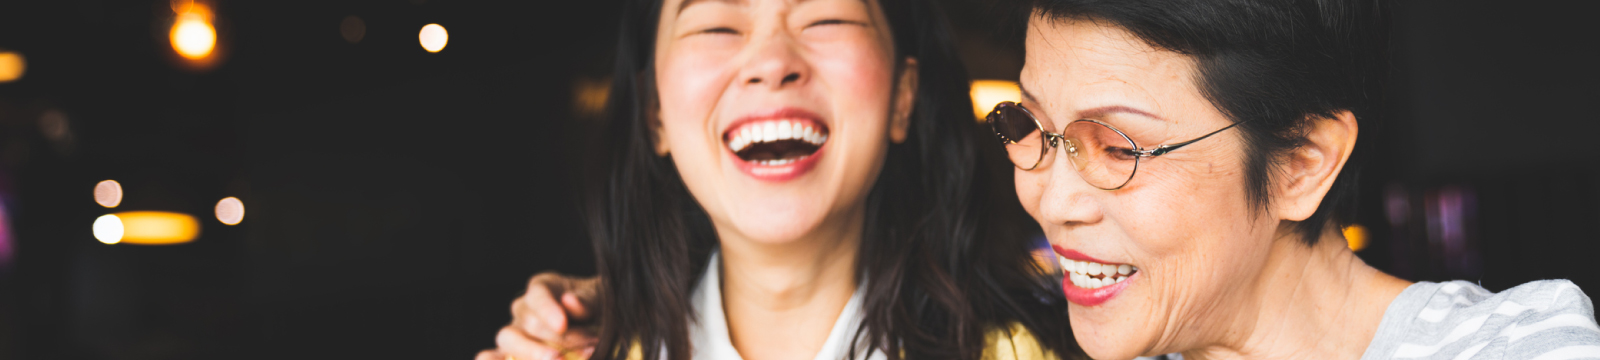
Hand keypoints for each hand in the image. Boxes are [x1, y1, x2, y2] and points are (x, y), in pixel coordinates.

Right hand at [477, 272, 599, 359]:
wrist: (599, 327)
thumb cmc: (597, 309)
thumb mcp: (600, 299)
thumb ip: (587, 300)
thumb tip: (570, 301)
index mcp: (543, 287)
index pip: (538, 295)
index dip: (547, 310)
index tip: (562, 325)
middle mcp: (524, 308)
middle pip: (530, 323)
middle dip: (559, 340)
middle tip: (588, 350)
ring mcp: (515, 333)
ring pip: (509, 340)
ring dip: (533, 353)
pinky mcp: (512, 354)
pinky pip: (494, 356)